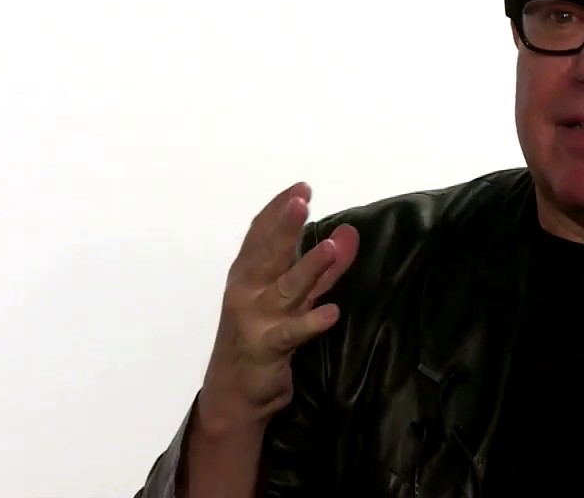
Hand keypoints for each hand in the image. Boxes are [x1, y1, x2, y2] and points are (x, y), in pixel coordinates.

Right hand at [197, 182, 358, 433]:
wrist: (233, 396)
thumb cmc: (262, 339)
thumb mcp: (295, 299)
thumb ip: (323, 267)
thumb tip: (350, 234)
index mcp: (247, 274)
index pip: (259, 234)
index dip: (278, 209)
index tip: (300, 187)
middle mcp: (247, 291)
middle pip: (269, 253)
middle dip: (285, 225)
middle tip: (301, 198)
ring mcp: (255, 319)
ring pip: (286, 287)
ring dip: (308, 267)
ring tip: (330, 248)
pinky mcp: (266, 347)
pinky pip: (292, 332)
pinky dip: (310, 322)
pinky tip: (331, 313)